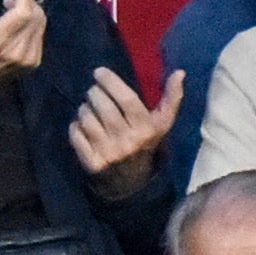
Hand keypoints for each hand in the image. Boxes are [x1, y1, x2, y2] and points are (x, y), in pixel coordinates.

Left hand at [67, 64, 183, 200]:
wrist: (130, 182)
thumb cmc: (145, 143)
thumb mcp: (161, 124)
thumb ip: (171, 98)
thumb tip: (180, 72)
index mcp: (146, 128)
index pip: (126, 99)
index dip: (111, 82)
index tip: (99, 72)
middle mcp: (127, 141)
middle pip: (103, 107)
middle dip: (94, 93)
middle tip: (93, 90)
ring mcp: (109, 153)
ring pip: (87, 118)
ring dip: (84, 108)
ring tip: (89, 107)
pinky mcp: (92, 163)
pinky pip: (76, 135)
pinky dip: (75, 126)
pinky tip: (82, 124)